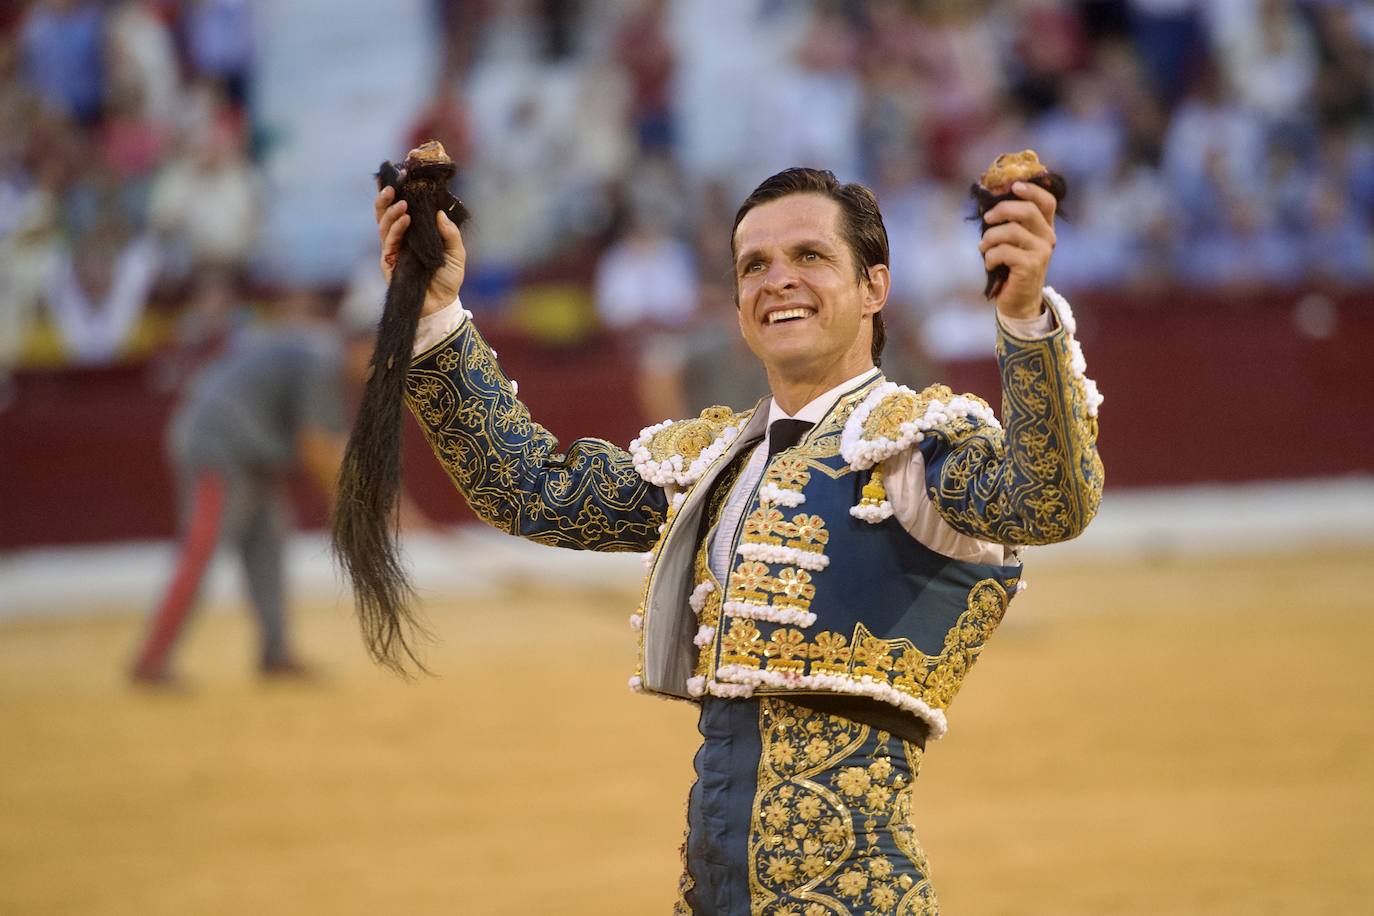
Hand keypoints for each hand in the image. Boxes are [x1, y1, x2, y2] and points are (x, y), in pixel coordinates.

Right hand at [375, 185, 466, 316]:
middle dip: (385, 199)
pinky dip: (396, 228)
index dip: (397, 196)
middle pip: (385, 215)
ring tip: (403, 203)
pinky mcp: (389, 263)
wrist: (442, 305)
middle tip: (392, 185)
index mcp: (414, 235)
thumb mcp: (456, 253)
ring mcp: (393, 251)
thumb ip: (449, 233)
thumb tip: (440, 213)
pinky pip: (389, 242)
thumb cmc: (448, 279)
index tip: (400, 178)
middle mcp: (401, 240)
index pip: (402, 212)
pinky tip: (404, 219)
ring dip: (392, 212)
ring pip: (384, 225)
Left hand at [977, 181, 1055, 319]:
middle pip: (1027, 210)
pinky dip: (989, 256)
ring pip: (1011, 231)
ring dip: (989, 238)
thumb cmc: (1011, 268)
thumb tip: (987, 203)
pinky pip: (1003, 251)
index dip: (1031, 190)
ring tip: (983, 248)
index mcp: (1045, 228)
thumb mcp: (1012, 242)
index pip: (1047, 201)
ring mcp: (1041, 252)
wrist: (1019, 301)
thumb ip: (1008, 223)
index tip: (1013, 186)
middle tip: (987, 219)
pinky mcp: (1031, 266)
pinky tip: (989, 265)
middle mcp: (1048, 238)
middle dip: (1002, 210)